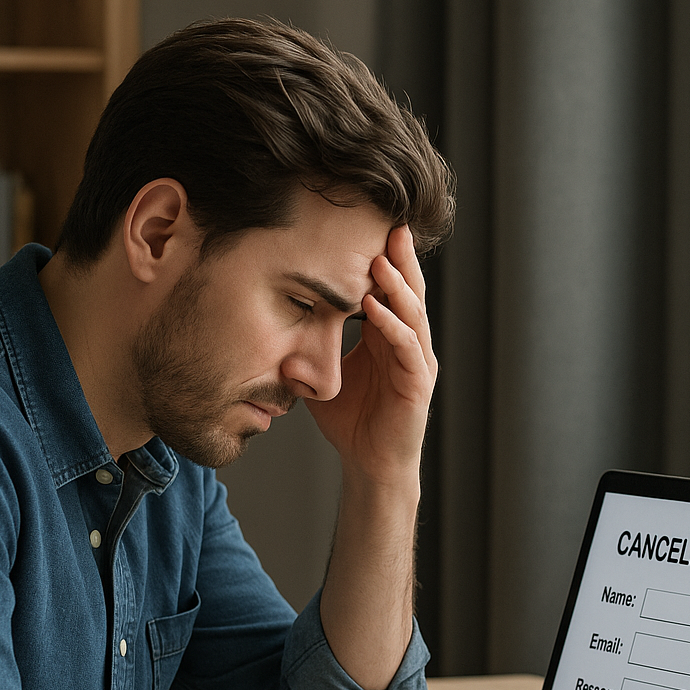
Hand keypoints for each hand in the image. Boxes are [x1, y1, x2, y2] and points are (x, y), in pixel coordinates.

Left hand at [305, 225, 435, 485]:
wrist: (370, 465)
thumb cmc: (350, 421)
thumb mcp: (323, 374)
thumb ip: (307, 347)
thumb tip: (272, 323)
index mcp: (389, 337)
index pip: (391, 290)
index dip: (384, 259)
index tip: (370, 227)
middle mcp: (408, 344)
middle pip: (409, 292)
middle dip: (400, 259)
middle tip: (390, 223)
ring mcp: (416, 363)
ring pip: (412, 314)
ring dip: (396, 286)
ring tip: (380, 259)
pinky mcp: (417, 384)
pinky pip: (406, 347)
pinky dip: (392, 325)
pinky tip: (376, 306)